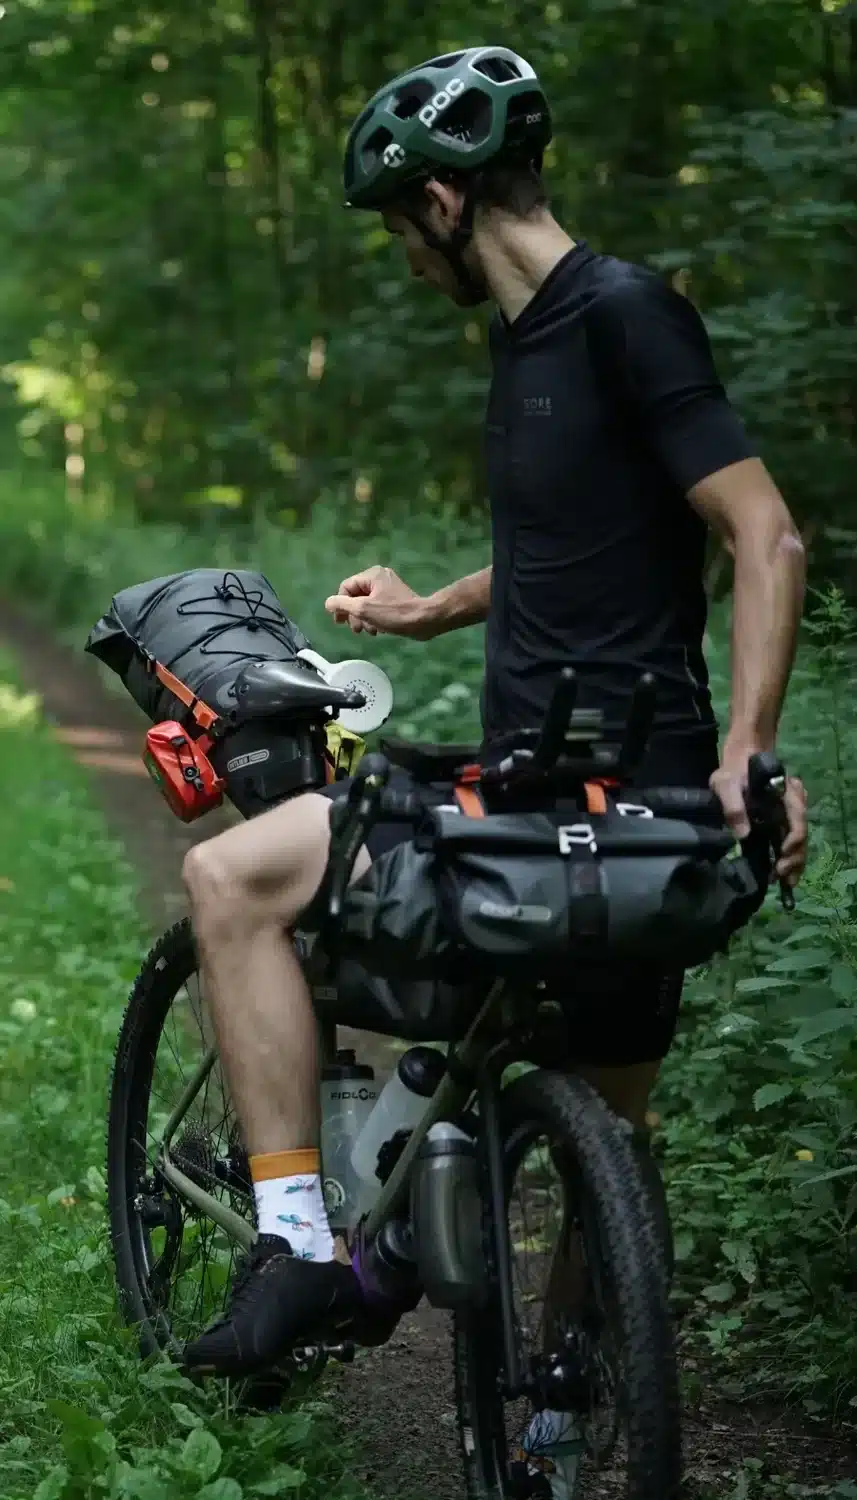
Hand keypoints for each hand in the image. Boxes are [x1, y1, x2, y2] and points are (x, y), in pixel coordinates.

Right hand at [324, 565, 430, 639]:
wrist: (424, 621)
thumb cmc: (393, 613)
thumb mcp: (363, 609)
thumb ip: (342, 605)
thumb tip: (328, 603)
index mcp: (371, 575)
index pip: (346, 588)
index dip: (340, 605)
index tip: (340, 622)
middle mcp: (379, 577)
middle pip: (355, 596)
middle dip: (354, 615)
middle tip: (356, 630)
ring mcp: (388, 588)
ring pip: (366, 604)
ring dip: (364, 619)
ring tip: (369, 631)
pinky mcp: (395, 600)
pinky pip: (377, 608)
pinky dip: (374, 619)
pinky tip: (378, 630)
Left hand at [710, 744, 807, 887]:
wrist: (737, 766)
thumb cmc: (733, 773)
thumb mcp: (726, 784)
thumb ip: (733, 805)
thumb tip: (742, 834)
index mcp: (786, 793)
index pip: (797, 818)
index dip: (793, 839)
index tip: (781, 854)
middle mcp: (793, 805)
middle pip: (801, 834)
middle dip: (795, 857)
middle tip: (781, 875)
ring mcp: (788, 816)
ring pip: (799, 842)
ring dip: (794, 863)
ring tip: (784, 881)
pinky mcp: (780, 825)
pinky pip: (790, 843)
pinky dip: (789, 860)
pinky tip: (782, 877)